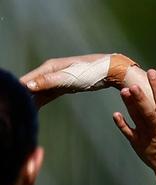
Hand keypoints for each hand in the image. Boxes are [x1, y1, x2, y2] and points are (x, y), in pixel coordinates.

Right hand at [21, 53, 137, 107]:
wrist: (109, 70)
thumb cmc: (90, 72)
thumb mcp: (68, 78)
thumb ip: (48, 81)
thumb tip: (28, 86)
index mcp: (49, 67)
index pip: (28, 79)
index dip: (19, 89)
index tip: (13, 101)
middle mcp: (50, 71)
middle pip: (33, 85)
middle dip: (24, 96)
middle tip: (17, 111)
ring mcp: (57, 78)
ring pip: (41, 90)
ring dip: (32, 99)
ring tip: (24, 112)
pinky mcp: (65, 85)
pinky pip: (50, 93)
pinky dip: (43, 100)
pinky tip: (37, 107)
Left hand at [114, 69, 155, 174]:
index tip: (153, 72)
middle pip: (148, 111)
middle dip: (140, 98)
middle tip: (133, 86)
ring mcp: (147, 136)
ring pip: (137, 118)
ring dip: (130, 105)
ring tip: (124, 92)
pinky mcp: (138, 143)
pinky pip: (128, 133)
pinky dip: (121, 124)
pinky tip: (116, 114)